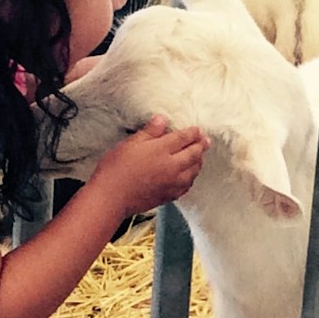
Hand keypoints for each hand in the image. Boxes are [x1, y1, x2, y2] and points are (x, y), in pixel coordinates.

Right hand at [92, 115, 207, 216]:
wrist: (111, 198)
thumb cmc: (116, 168)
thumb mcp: (130, 144)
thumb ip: (149, 132)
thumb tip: (162, 119)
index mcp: (161, 150)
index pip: (182, 138)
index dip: (192, 133)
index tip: (197, 129)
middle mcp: (171, 167)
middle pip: (193, 154)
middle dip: (201, 146)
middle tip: (206, 141)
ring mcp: (172, 183)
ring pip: (193, 171)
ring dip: (199, 162)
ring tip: (200, 157)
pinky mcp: (168, 196)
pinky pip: (186, 186)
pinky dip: (191, 178)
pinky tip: (189, 176)